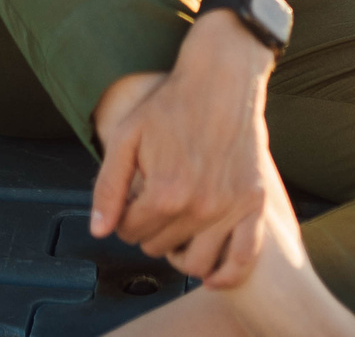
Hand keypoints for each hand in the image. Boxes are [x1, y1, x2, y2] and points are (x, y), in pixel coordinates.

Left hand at [90, 12, 280, 286]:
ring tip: (176, 232)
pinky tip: (214, 274)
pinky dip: (227, 275)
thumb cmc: (172, 104)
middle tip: (153, 206)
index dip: (123, 217)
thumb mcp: (126, 137)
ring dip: (180, 253)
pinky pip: (245, 259)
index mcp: (165, 193)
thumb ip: (108, 187)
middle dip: (149, 230)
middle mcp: (200, 207)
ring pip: (197, 263)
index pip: (130, 232)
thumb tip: (99, 231)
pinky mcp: (254, 203)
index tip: (130, 200)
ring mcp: (231, 208)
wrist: (222, 79)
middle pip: (159, 247)